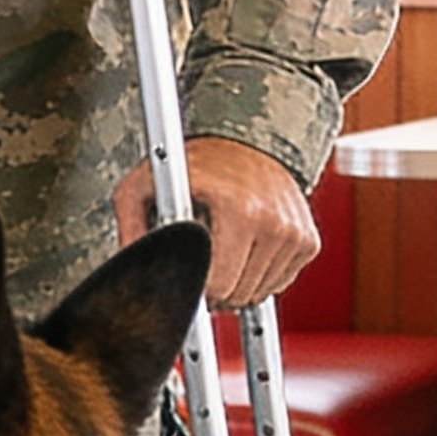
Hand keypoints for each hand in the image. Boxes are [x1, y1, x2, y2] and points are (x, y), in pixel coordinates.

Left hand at [120, 139, 317, 306]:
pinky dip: (260, 274)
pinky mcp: (307, 240)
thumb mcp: (145, 185)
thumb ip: (132, 227)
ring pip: (260, 294)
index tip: (188, 271)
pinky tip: (245, 249)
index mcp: (239, 210)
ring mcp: (295, 232)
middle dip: (217, 288)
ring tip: (224, 250)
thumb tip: (129, 268)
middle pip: (239, 294)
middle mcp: (274, 221)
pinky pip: (280, 283)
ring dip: (238, 282)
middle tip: (203, 260)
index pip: (219, 285)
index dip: (197, 287)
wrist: (247, 141)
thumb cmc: (195, 163)